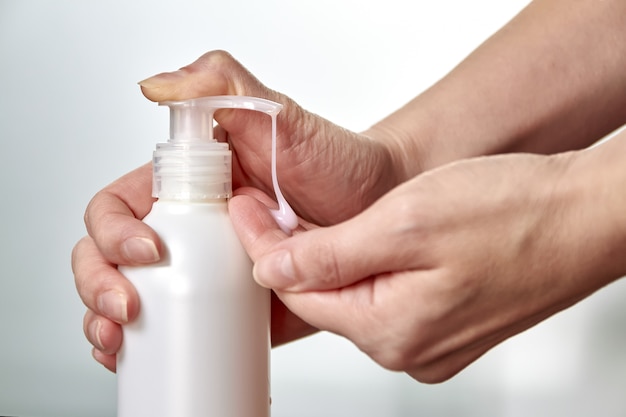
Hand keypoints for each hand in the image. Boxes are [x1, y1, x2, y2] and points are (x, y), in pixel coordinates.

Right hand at [72, 50, 399, 370]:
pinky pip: (178, 330)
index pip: (118, 206)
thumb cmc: (333, 162)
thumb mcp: (281, 117)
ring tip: (121, 341)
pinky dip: (149, 347)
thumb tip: (160, 86)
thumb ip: (226, 85)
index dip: (113, 232)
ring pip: (132, 297)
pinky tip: (144, 354)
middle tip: (126, 309)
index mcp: (184, 186)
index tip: (150, 252)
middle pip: (109, 257)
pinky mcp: (228, 307)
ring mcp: (204, 272)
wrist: (377, 211)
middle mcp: (185, 230)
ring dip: (106, 323)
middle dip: (99, 284)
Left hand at [240, 148, 625, 382]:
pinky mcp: (447, 325)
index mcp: (393, 330)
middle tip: (263, 208)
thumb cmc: (513, 214)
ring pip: (353, 299)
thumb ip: (332, 254)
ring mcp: (431, 341)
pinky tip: (361, 243)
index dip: (262, 245)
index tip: (243, 207)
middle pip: (324, 300)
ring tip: (304, 221)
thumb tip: (275, 269)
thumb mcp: (406, 222)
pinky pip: (385, 299)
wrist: (585, 216)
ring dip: (328, 261)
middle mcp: (409, 348)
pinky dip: (365, 270)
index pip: (300, 291)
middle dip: (291, 254)